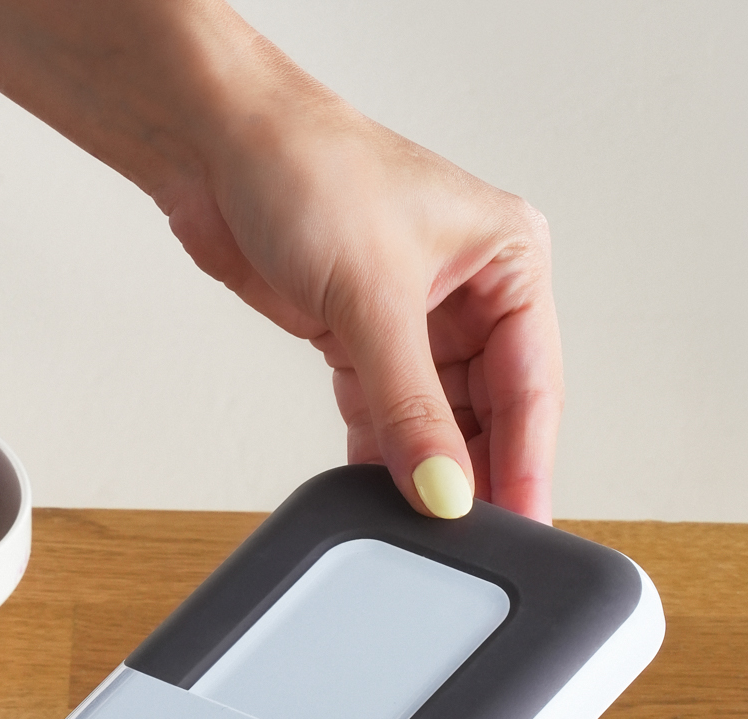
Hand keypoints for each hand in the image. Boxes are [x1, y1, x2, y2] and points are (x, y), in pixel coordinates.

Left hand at [156, 62, 562, 522]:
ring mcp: (414, 321)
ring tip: (420, 527)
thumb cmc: (309, 170)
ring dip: (422, 471)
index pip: (533, 386)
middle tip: (464, 542)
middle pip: (488, 413)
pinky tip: (378, 493)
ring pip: (434, 422)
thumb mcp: (373, 298)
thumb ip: (411, 408)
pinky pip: (383, 417)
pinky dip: (377, 455)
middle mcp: (471, 292)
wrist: (215, 148)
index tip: (520, 528)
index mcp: (510, 260)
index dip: (525, 464)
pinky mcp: (358, 340)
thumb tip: (441, 488)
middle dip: (472, 474)